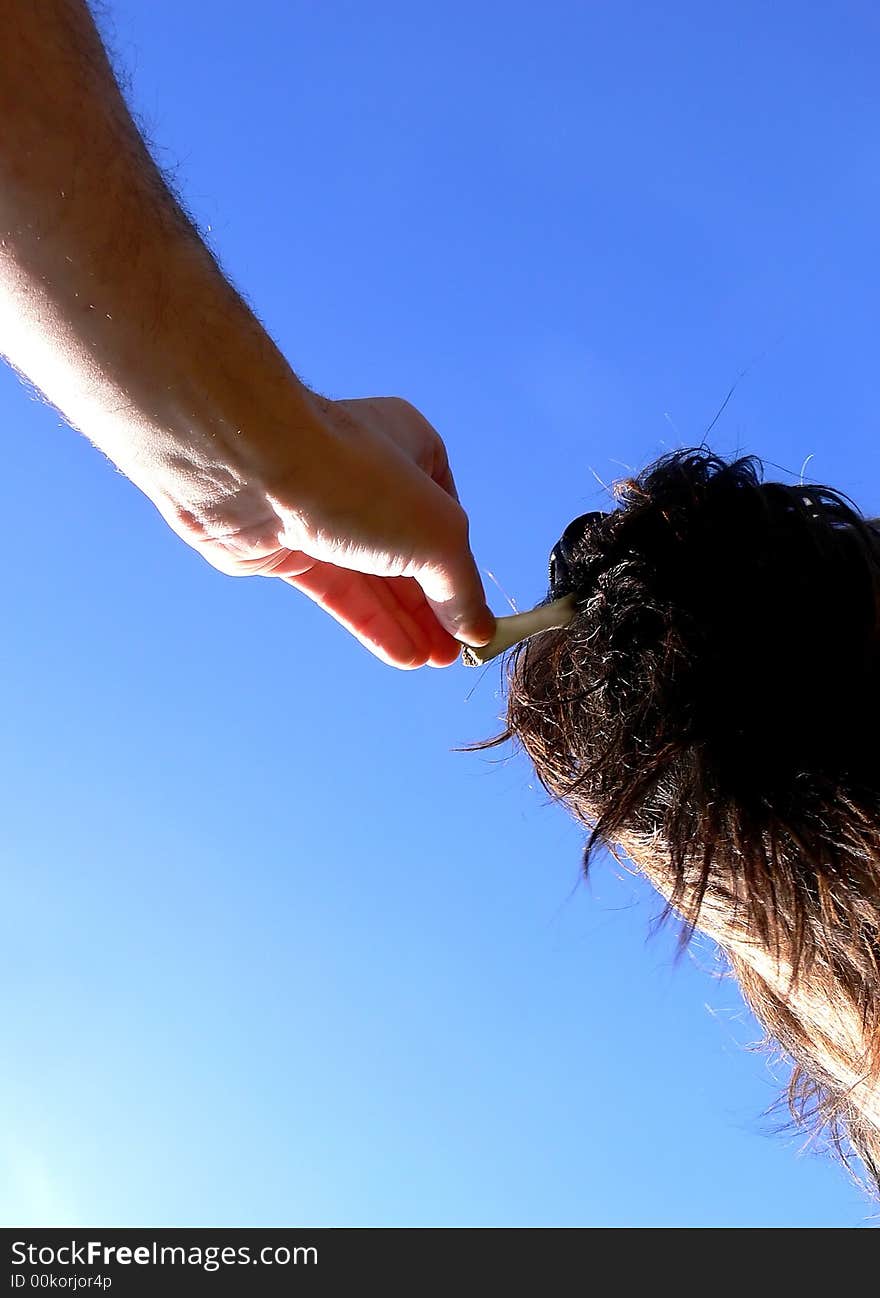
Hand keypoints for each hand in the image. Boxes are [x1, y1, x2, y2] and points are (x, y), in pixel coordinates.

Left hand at [163, 393, 495, 668]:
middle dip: (435, 605)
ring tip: (435, 660)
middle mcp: (367, 475)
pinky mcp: (288, 547)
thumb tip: (479, 630)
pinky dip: (371, 623)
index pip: (446, 516)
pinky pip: (338, 591)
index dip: (461, 567)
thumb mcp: (438, 538)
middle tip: (457, 651)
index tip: (477, 613)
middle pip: (410, 553)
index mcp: (411, 446)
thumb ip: (461, 589)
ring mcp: (324, 512)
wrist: (250, 471)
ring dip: (406, 621)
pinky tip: (402, 654)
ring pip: (374, 577)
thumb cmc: (356, 480)